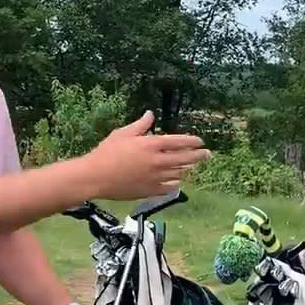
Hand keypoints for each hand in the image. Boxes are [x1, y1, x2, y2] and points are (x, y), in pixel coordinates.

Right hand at [81, 111, 209, 199]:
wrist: (96, 177)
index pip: (179, 141)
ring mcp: (156, 178)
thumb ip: (140, 125)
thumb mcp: (123, 134)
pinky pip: (169, 187)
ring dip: (187, 169)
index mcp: (152, 145)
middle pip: (185, 158)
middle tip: (207, 154)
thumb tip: (151, 114)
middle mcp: (158, 161)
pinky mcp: (150, 191)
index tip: (200, 141)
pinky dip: (175, 183)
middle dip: (199, 155)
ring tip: (193, 167)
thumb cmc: (107, 152)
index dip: (192, 141)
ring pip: (179, 173)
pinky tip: (177, 182)